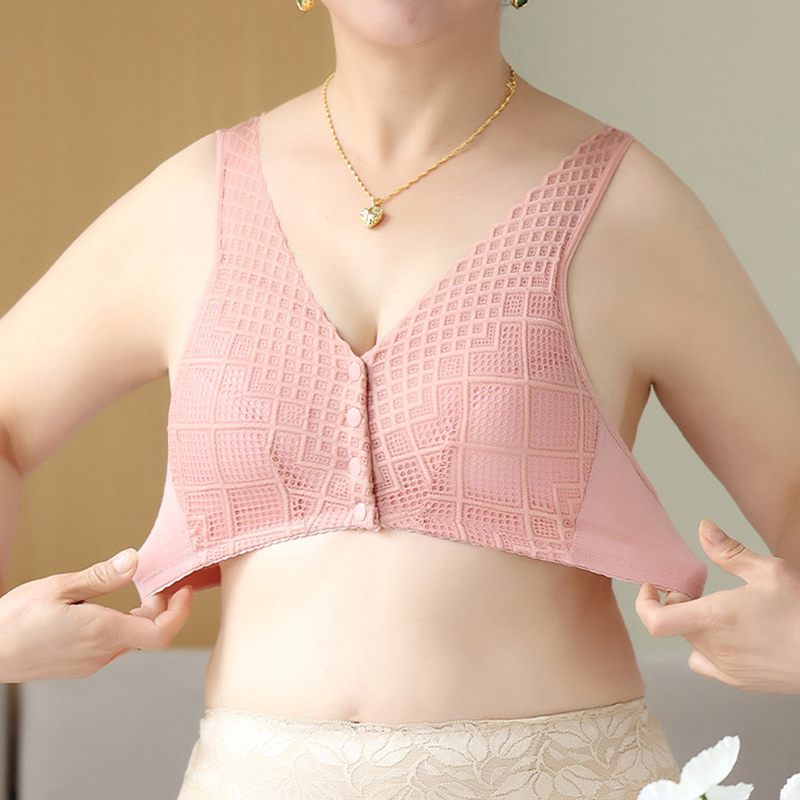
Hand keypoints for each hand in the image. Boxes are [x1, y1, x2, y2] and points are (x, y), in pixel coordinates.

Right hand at [0, 549, 191, 682]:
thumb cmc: (14, 620)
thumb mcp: (59, 587)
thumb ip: (101, 577)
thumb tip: (134, 560)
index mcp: (102, 633)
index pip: (161, 633)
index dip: (180, 612)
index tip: (184, 589)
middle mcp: (101, 653)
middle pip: (150, 634)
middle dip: (162, 608)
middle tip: (157, 583)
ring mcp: (90, 663)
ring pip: (131, 640)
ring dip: (142, 617)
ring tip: (137, 590)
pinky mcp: (79, 665)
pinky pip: (113, 646)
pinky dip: (123, 626)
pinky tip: (109, 608)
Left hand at [636, 519, 799, 692]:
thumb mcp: (769, 571)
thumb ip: (729, 551)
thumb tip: (703, 528)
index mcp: (713, 619)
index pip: (655, 621)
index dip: (643, 603)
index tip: (651, 588)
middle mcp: (713, 647)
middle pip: (675, 624)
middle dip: (680, 603)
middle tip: (700, 590)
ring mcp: (725, 668)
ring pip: (690, 642)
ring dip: (694, 625)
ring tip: (720, 611)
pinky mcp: (738, 681)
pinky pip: (705, 663)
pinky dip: (706, 648)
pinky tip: (728, 636)